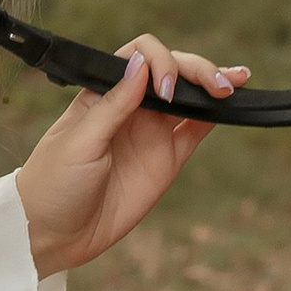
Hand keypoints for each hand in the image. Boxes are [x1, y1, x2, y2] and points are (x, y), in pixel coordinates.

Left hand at [14, 36, 247, 280]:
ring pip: (188, 99)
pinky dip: (213, 118)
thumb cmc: (53, 183)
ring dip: (211, 86)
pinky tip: (231, 106)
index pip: (139, 57)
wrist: (54, 234)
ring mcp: (150, 133)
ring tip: (236, 81)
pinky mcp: (165, 161)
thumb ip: (113, 105)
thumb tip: (141, 64)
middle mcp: (130, 108)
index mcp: (103, 94)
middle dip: (196, 70)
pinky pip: (194, 133)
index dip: (159, 61)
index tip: (164, 88)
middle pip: (171, 72)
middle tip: (218, 84)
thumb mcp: (78, 142)